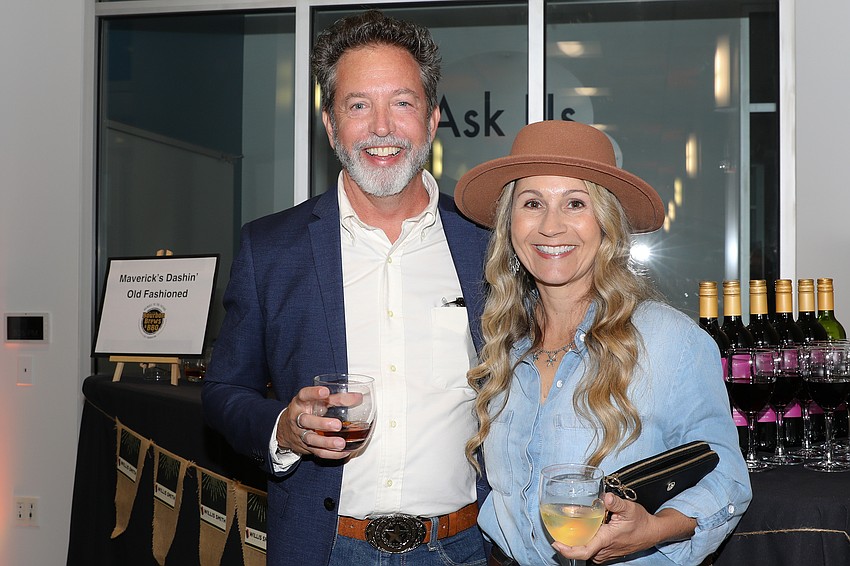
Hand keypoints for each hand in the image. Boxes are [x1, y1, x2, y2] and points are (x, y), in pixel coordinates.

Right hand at [276, 385, 349, 459]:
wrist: (286, 430)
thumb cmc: (306, 411)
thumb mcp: (317, 402)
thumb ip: (336, 398)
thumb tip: (358, 397)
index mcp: (300, 403)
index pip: (304, 395)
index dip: (313, 393)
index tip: (325, 392)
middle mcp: (298, 418)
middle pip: (306, 420)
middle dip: (321, 423)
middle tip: (337, 425)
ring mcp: (300, 434)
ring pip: (311, 439)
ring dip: (327, 442)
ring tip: (341, 443)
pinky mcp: (306, 447)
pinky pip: (318, 452)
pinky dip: (331, 454)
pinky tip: (343, 451)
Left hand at [552, 493, 696, 563]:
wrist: (652, 533)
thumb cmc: (641, 522)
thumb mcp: (629, 508)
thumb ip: (615, 503)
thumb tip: (605, 496)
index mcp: (606, 540)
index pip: (583, 551)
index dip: (567, 549)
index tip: (556, 543)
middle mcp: (603, 550)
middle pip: (579, 548)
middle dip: (568, 539)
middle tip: (558, 525)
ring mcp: (604, 554)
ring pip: (584, 548)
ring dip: (576, 539)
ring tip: (570, 525)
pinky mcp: (605, 553)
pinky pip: (590, 549)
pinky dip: (583, 540)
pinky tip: (581, 529)